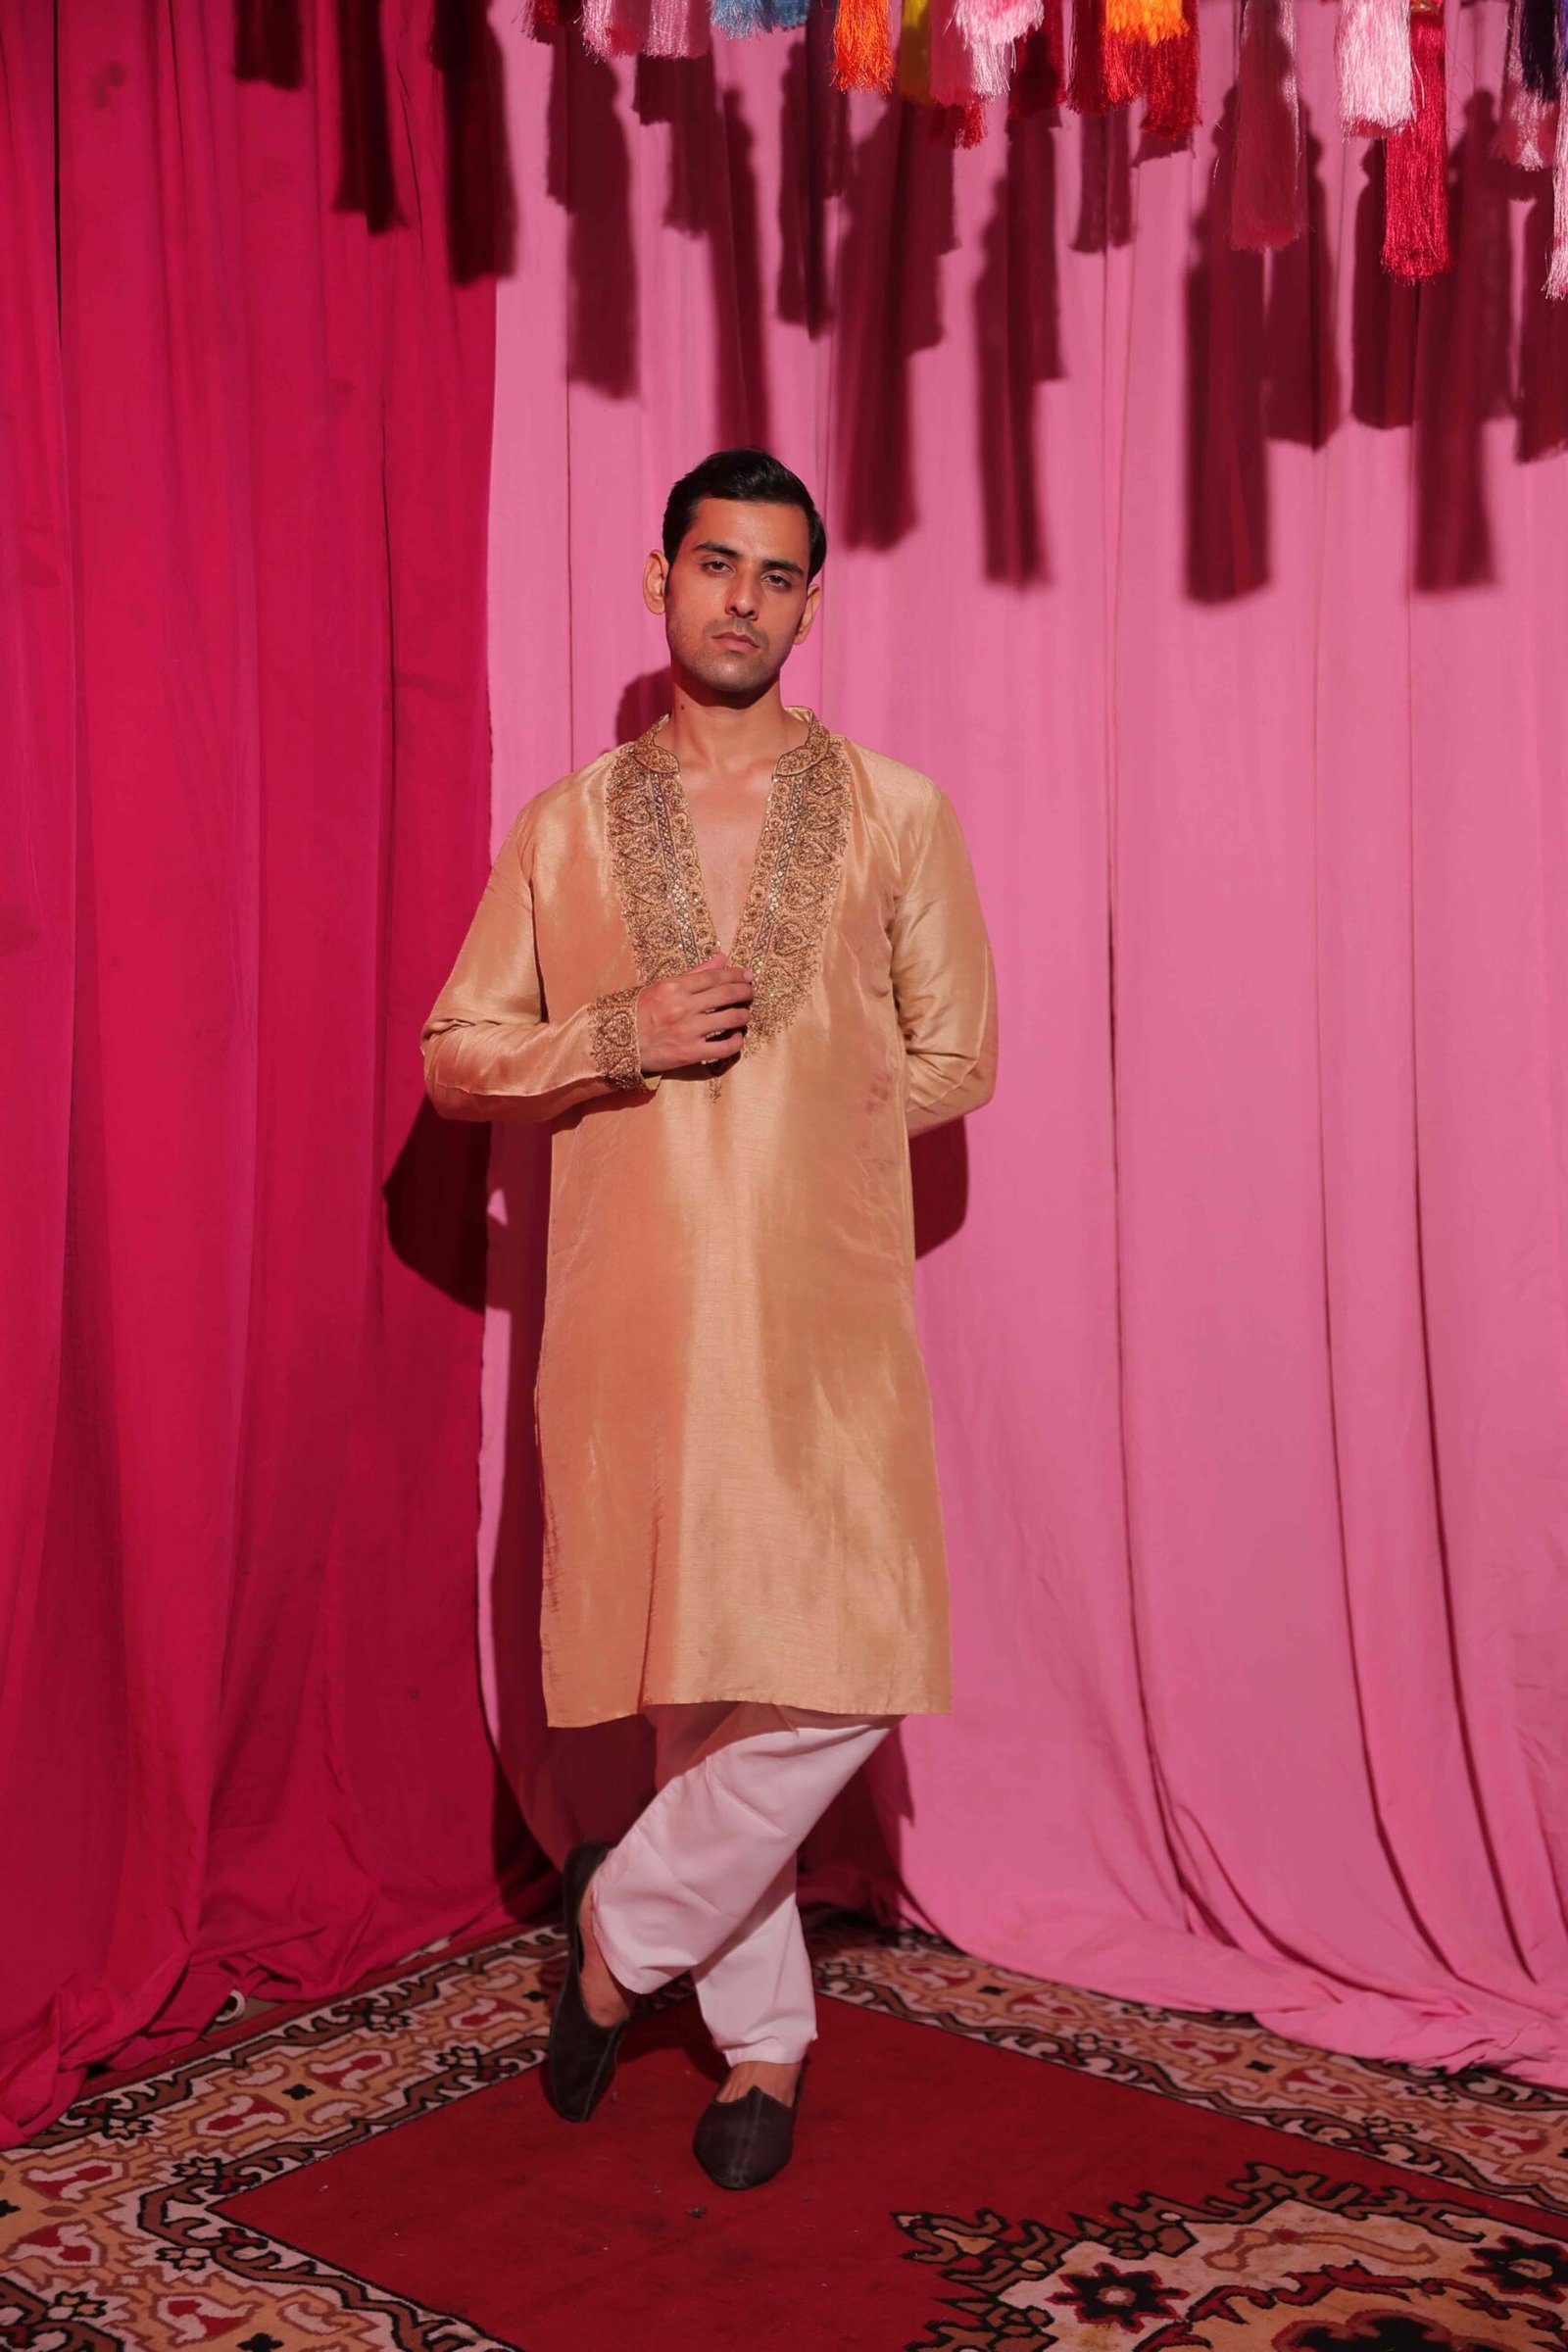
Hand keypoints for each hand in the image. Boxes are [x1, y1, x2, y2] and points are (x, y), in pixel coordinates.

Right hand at [636, 953, 754, 1072]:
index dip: (736, 975)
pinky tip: (737, 1037)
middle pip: (727, 995)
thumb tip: (722, 959)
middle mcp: (683, 1007)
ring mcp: (688, 1031)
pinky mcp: (691, 1053)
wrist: (619, 1044)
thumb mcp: (662, 987)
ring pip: (731, 1019)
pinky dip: (736, 1041)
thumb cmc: (640, 1013)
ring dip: (744, 1015)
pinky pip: (724, 1047)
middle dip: (745, 992)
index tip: (747, 975)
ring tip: (745, 1014)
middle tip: (751, 992)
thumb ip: (694, 974)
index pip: (715, 977)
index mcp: (674, 987)